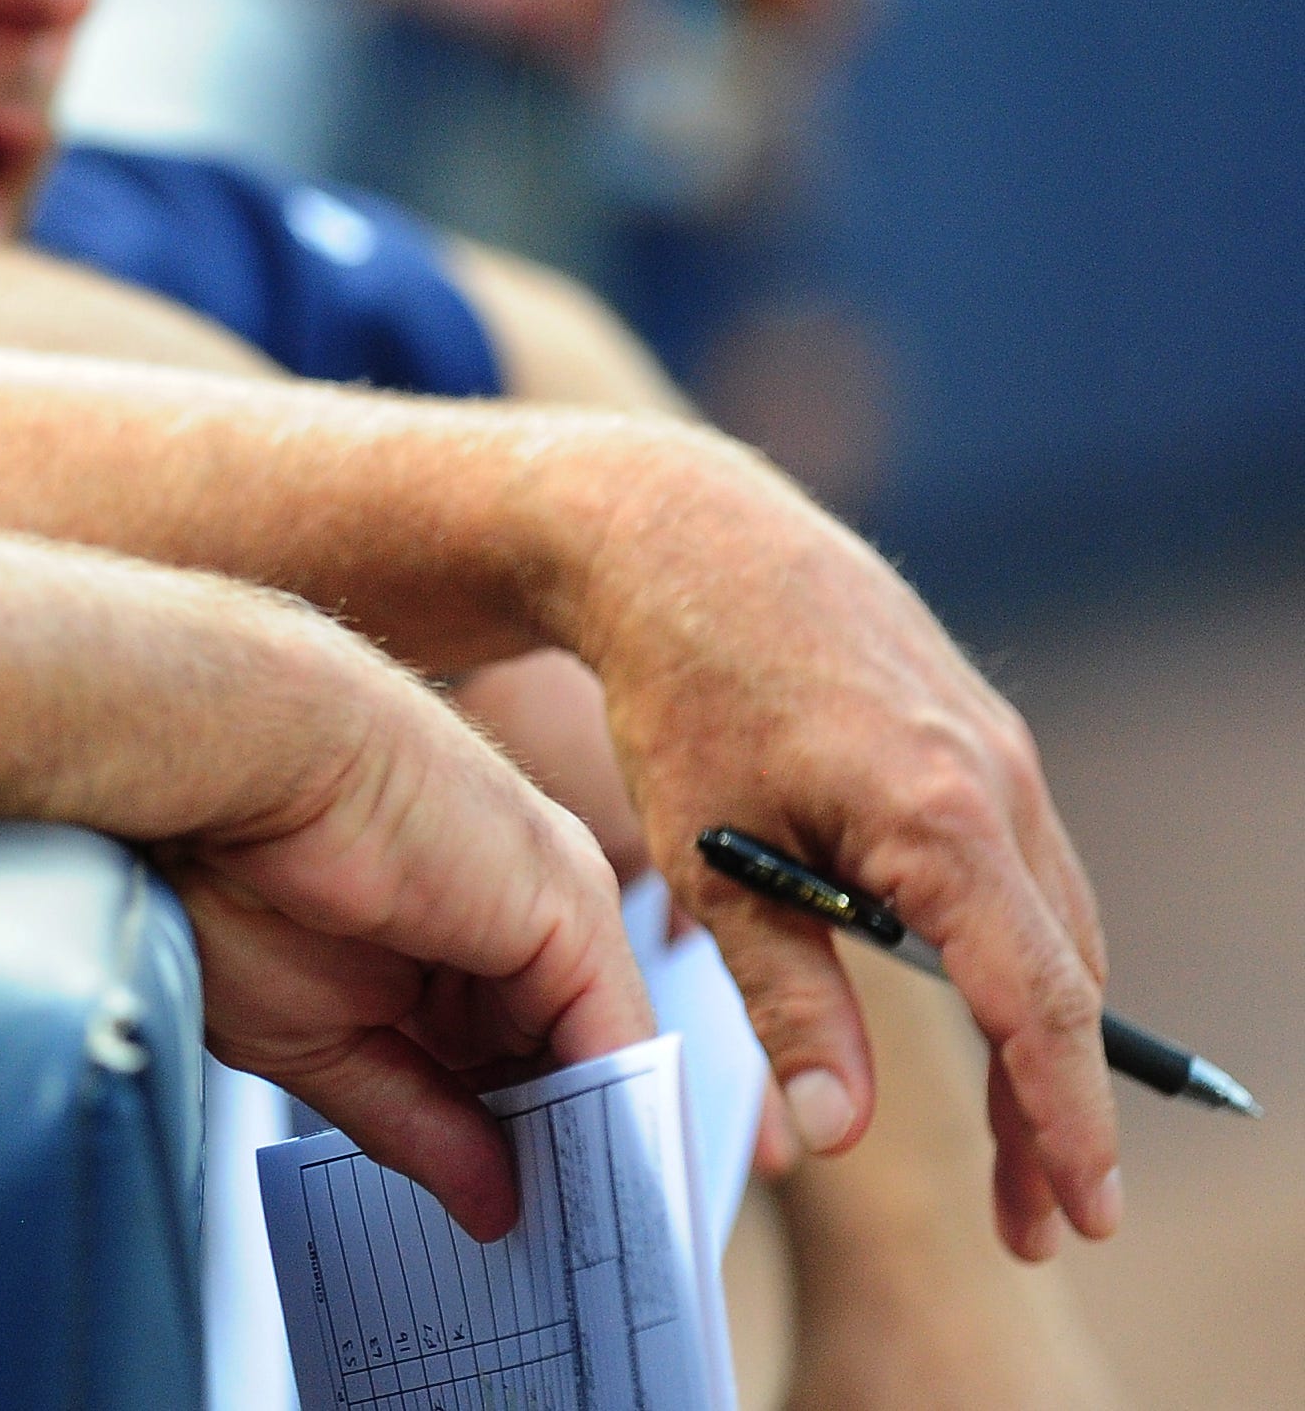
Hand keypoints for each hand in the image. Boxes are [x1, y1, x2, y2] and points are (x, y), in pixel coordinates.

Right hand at [164, 639, 655, 1241]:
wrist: (227, 758)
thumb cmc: (228, 869)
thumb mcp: (317, 1037)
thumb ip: (416, 1117)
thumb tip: (490, 1207)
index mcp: (439, 939)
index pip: (506, 1062)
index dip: (513, 1151)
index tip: (522, 1247)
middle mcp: (509, 914)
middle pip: (562, 1063)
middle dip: (560, 1166)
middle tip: (566, 1278)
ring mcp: (548, 906)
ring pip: (598, 1057)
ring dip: (599, 1159)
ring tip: (594, 1266)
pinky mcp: (571, 909)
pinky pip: (616, 1040)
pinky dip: (617, 1126)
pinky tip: (606, 1204)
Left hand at [541, 426, 1117, 1256]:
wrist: (682, 536)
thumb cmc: (679, 692)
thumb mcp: (710, 860)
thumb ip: (786, 998)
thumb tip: (838, 1132)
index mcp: (939, 818)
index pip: (1036, 1004)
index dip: (1061, 1121)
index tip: (1080, 1212)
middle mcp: (996, 780)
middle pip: (1062, 976)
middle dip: (1054, 1107)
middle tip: (1040, 1224)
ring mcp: (999, 748)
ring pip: (1051, 920)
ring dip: (1042, 1032)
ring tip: (1013, 1145)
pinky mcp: (978, 729)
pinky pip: (1023, 864)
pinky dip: (1019, 949)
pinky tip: (987, 1009)